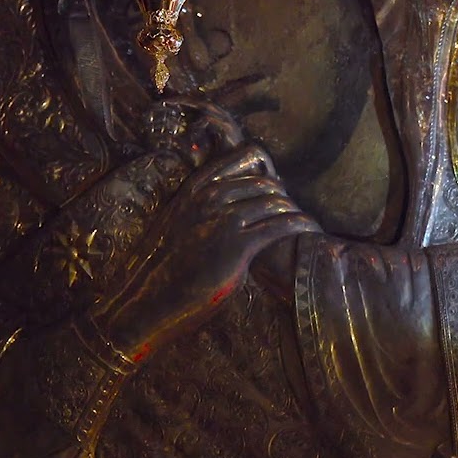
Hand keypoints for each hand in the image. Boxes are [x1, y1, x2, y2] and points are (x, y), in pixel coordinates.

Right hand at [89, 141, 317, 363]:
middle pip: (264, 181)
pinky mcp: (238, 246)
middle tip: (291, 209)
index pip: (242, 156)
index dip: (266, 168)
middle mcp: (210, 197)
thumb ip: (200, 205)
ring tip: (305, 221)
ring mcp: (224, 220)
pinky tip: (309, 229)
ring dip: (294, 210)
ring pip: (275, 201)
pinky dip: (300, 225)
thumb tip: (228, 201)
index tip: (276, 184)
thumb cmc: (163, 267)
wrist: (148, 300)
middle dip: (283, 194)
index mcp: (194, 188)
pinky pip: (281, 225)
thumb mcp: (176, 221)